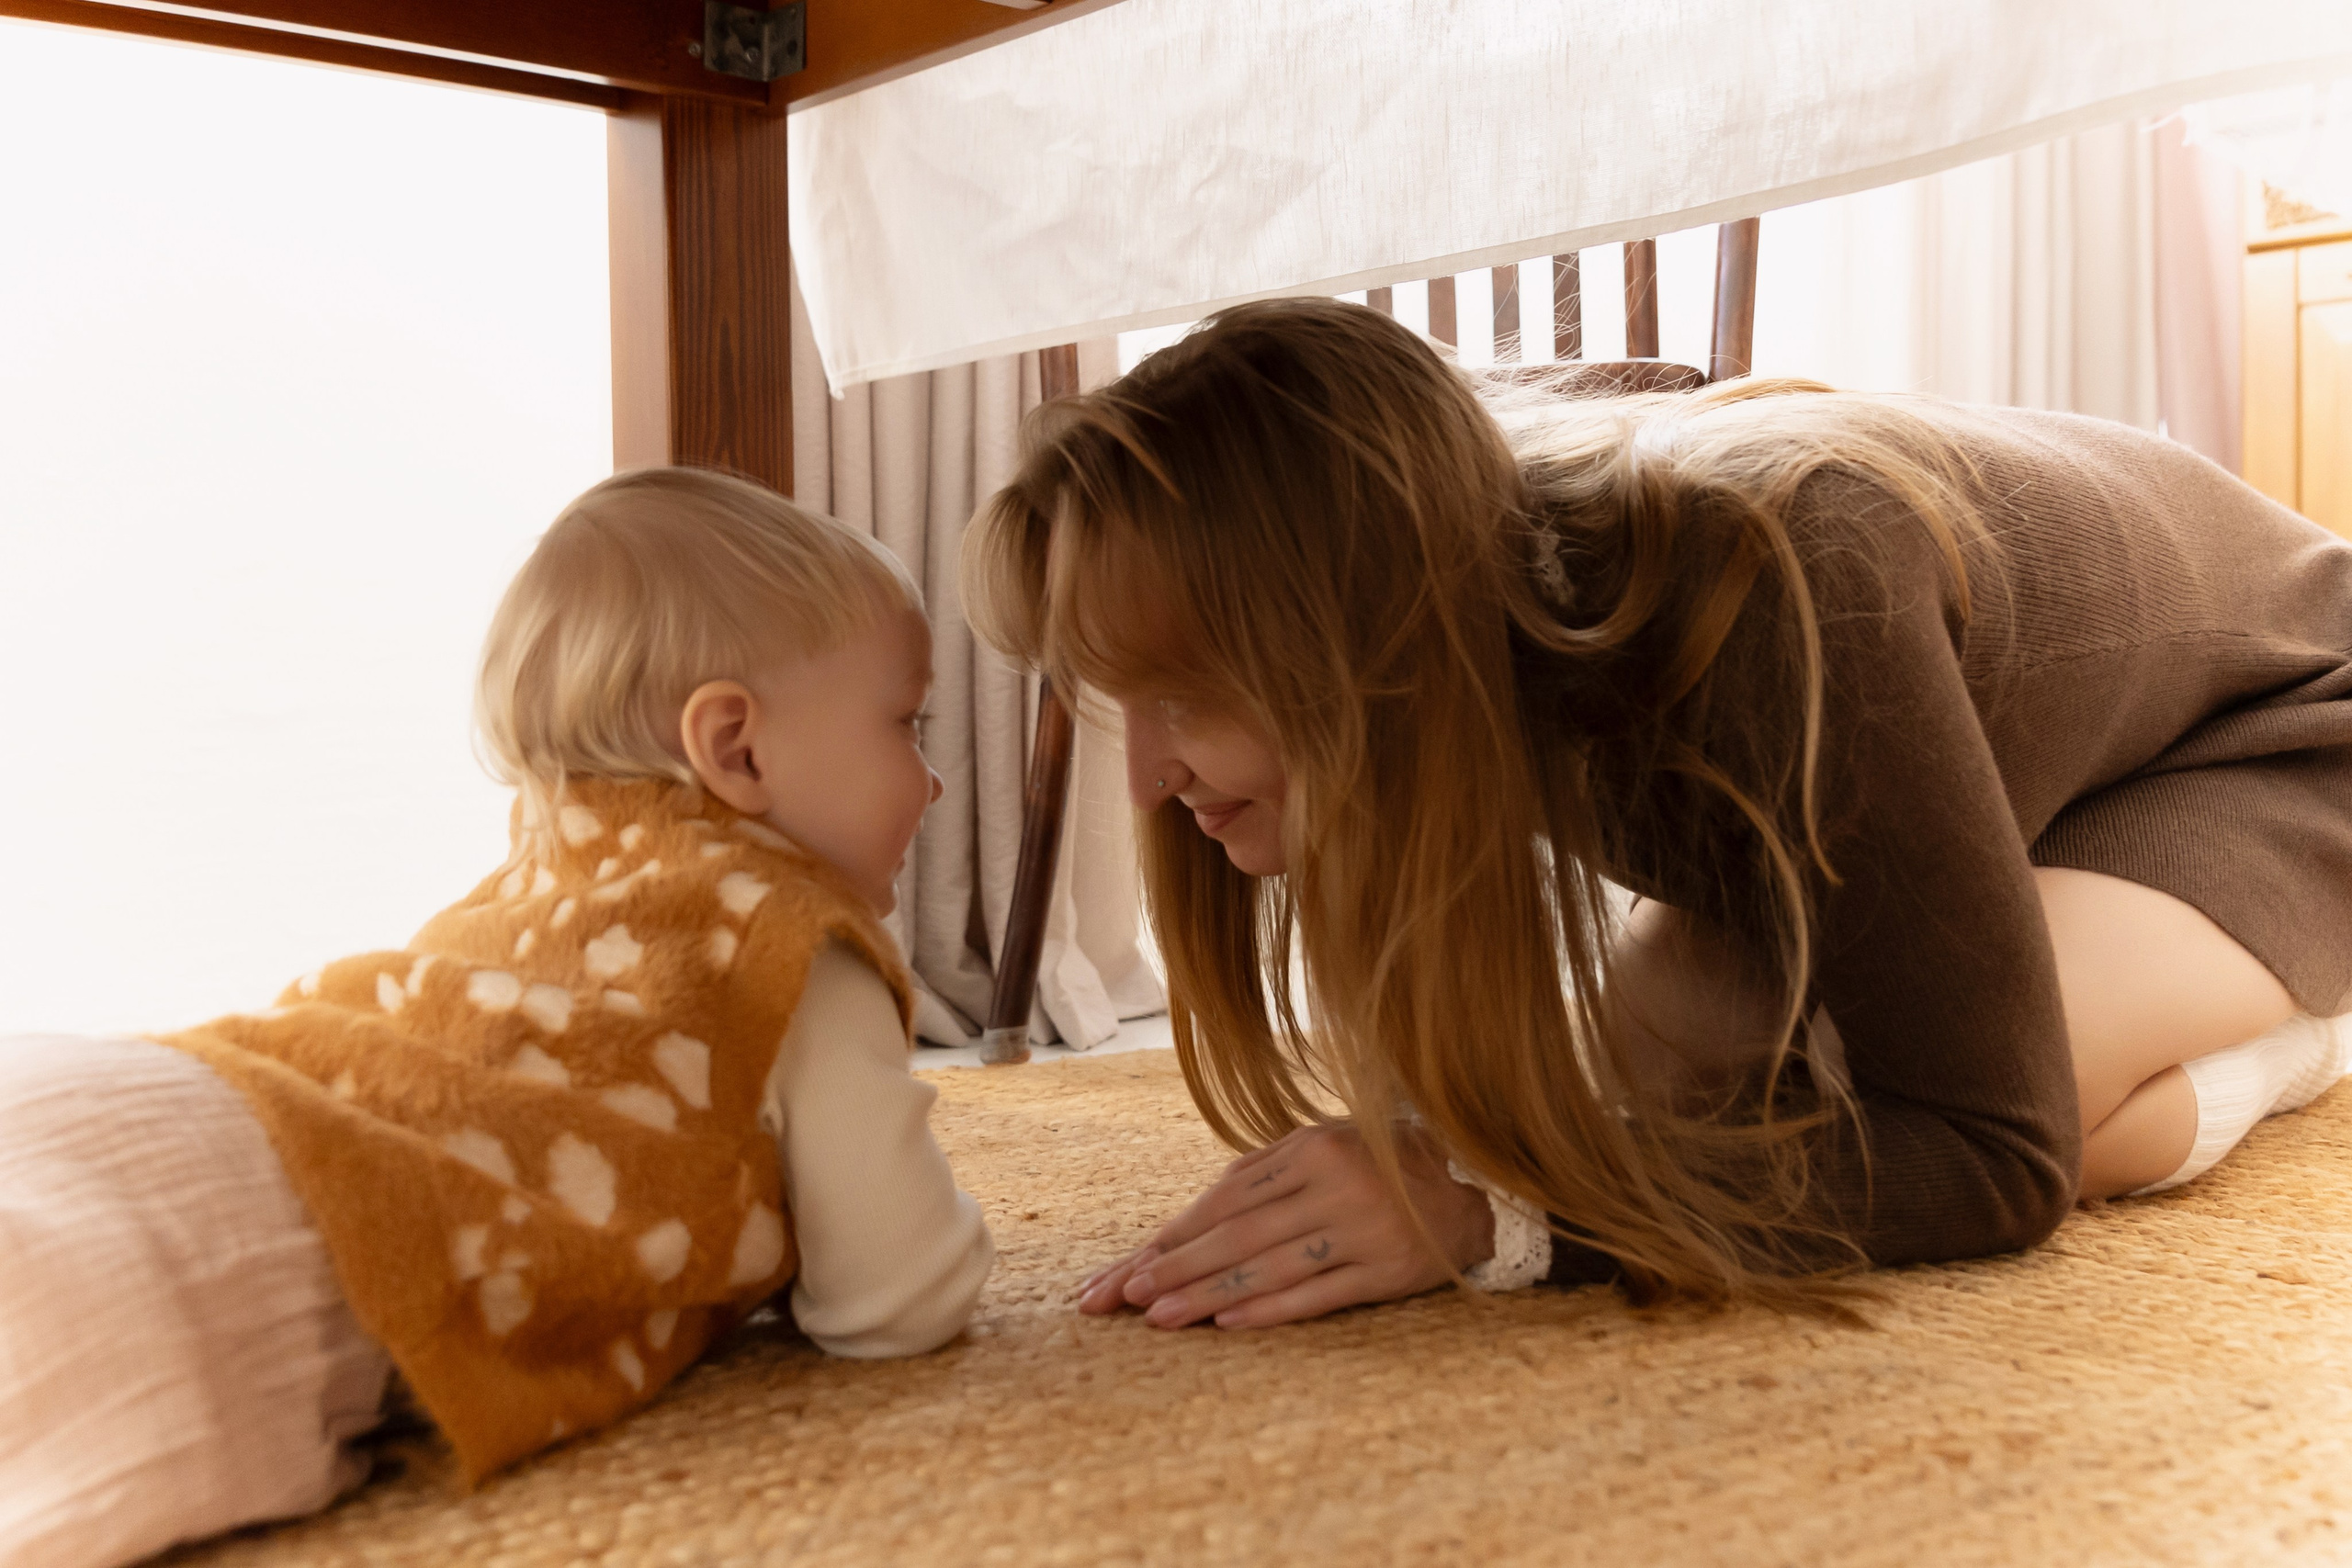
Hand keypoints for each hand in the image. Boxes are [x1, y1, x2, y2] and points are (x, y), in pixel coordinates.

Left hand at [1074, 1121, 1496, 1328]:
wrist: (1471, 1189)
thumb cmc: (1376, 1164)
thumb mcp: (1322, 1146)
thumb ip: (1261, 1172)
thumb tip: (1190, 1218)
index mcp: (1312, 1149)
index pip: (1225, 1199)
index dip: (1173, 1235)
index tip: (1127, 1266)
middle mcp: (1335, 1186)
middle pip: (1237, 1235)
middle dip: (1172, 1268)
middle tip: (1120, 1298)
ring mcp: (1362, 1230)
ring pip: (1268, 1269)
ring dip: (1206, 1295)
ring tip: (1157, 1317)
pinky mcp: (1386, 1271)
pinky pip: (1317, 1295)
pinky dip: (1270, 1311)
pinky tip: (1227, 1324)